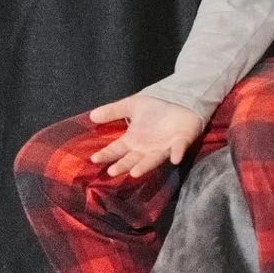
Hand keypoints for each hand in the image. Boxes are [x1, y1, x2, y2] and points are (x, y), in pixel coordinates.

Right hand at [87, 93, 206, 179]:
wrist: (179, 99)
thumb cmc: (155, 106)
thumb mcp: (131, 105)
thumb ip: (112, 111)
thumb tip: (91, 115)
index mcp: (134, 140)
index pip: (117, 149)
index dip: (106, 154)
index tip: (94, 159)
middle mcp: (147, 148)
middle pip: (133, 159)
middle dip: (123, 165)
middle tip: (112, 172)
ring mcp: (164, 147)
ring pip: (153, 159)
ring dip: (145, 166)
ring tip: (134, 173)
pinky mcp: (181, 142)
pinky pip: (179, 149)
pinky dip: (177, 153)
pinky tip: (175, 159)